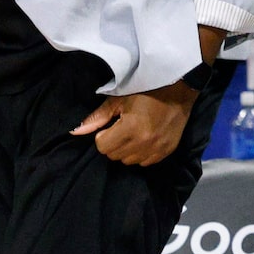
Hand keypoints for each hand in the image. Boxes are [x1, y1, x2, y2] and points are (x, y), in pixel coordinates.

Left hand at [71, 85, 195, 166]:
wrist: (178, 91)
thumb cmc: (146, 92)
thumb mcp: (118, 100)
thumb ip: (97, 117)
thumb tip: (75, 132)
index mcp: (131, 128)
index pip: (103, 147)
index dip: (103, 136)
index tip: (112, 125)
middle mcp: (144, 142)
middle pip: (114, 156)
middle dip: (113, 143)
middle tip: (122, 129)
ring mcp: (157, 149)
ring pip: (129, 161)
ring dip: (127, 150)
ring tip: (134, 134)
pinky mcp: (166, 151)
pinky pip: (145, 163)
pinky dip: (141, 154)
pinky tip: (145, 139)